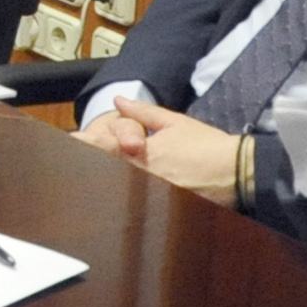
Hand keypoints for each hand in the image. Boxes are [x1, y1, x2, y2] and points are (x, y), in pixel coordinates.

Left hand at [86, 99, 242, 204]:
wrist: (237, 171)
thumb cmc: (208, 145)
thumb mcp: (174, 122)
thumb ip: (142, 113)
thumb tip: (119, 100)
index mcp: (143, 152)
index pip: (106, 148)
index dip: (86, 144)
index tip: (70, 141)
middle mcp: (144, 175)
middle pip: (109, 171)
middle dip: (92, 163)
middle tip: (74, 157)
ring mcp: (153, 193)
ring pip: (121, 187)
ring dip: (107, 180)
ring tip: (86, 180)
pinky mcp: (164, 206)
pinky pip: (139, 201)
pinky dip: (127, 196)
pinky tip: (117, 196)